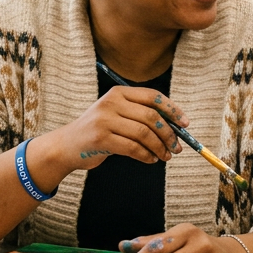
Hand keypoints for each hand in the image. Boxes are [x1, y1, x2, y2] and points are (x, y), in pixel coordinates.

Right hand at [40, 87, 185, 174]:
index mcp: (119, 93)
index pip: (152, 96)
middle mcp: (111, 103)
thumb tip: (175, 127)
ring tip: (165, 156)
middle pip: (150, 116)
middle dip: (168, 134)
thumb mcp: (116, 115)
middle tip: (176, 147)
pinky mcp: (101, 139)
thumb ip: (140, 115)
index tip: (185, 124)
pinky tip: (151, 160)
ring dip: (159, 147)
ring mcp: (104, 120)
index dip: (172, 109)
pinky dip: (146, 156)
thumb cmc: (98, 131)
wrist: (67, 145)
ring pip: (144, 133)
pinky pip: (133, 148)